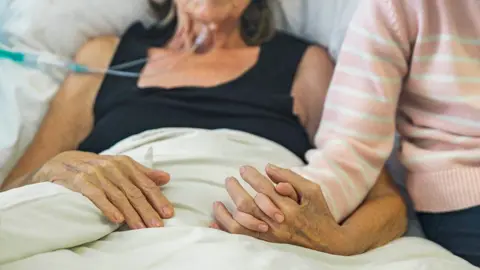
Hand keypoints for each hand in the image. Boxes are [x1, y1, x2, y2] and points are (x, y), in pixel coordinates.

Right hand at [32, 151, 173, 229]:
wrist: (60, 162)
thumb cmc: (95, 168)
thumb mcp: (120, 167)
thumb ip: (142, 174)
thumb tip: (166, 178)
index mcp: (124, 164)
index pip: (145, 183)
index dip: (158, 199)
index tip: (168, 213)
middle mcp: (112, 166)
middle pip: (134, 192)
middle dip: (147, 210)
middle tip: (157, 226)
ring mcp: (96, 173)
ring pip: (118, 196)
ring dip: (131, 214)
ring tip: (141, 228)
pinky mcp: (79, 180)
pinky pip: (96, 195)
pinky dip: (108, 207)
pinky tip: (117, 219)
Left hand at [212, 164, 352, 254]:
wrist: (327, 242)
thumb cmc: (319, 212)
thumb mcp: (312, 191)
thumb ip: (291, 177)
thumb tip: (268, 167)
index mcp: (290, 209)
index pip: (265, 189)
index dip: (252, 177)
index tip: (243, 168)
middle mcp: (278, 223)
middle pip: (249, 205)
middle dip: (235, 190)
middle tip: (229, 179)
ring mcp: (271, 235)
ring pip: (241, 224)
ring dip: (226, 212)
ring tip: (216, 202)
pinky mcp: (267, 243)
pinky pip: (242, 238)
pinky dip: (227, 230)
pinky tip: (215, 223)